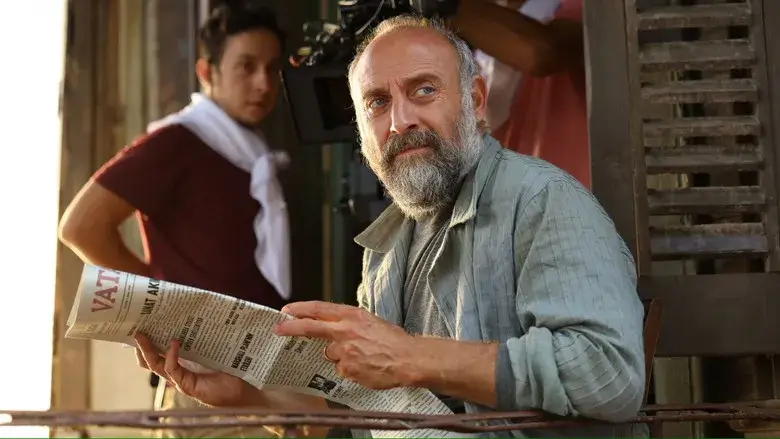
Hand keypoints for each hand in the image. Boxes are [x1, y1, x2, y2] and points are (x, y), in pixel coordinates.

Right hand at [134, 333, 258, 406]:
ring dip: (147, 350)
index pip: (155, 352)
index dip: (145, 341)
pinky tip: (174, 343)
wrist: (242, 387)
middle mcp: (176, 370)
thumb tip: (197, 309)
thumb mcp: (211, 347)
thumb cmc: (229, 367)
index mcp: (180, 361)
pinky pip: (172, 370)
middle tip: (135, 328)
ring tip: (142, 335)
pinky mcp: (186, 385)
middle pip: (149, 359)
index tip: (140, 324)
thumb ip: (201, 334)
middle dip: (140, 345)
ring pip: (155, 365)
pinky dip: (171, 356)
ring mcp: (179, 379)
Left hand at [273, 301, 418, 389]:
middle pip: (310, 328)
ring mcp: (344, 352)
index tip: (286, 311)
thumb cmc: (394, 339)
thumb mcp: (370, 321)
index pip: (318, 309)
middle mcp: (344, 331)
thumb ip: (349, 323)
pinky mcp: (347, 369)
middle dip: (291, 328)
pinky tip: (366, 366)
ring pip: (330, 354)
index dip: (300, 310)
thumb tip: (333, 330)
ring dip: (340, 355)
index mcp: (351, 315)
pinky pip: (341, 369)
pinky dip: (350, 369)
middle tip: (278, 329)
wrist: (408, 359)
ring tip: (362, 355)